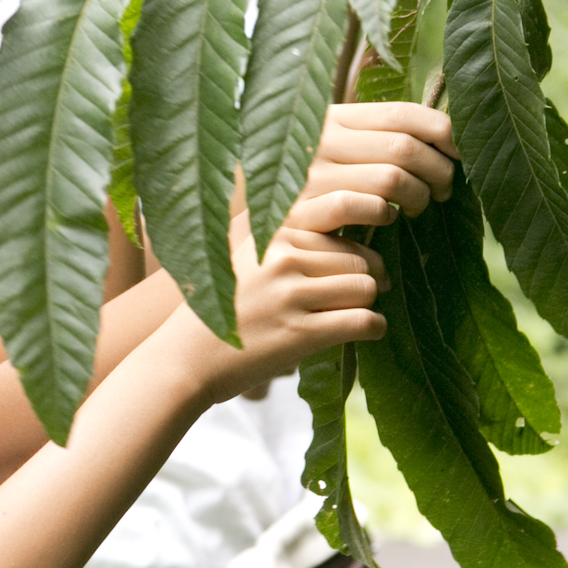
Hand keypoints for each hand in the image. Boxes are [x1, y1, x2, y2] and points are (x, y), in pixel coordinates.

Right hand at [221, 192, 392, 383]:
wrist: (186, 358)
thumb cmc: (222, 307)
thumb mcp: (247, 256)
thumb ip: (290, 237)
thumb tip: (356, 232)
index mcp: (271, 231)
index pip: (341, 208)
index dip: (370, 219)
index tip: (382, 227)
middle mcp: (282, 257)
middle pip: (359, 256)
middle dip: (369, 275)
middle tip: (362, 292)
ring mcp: (290, 294)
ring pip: (366, 287)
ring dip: (368, 303)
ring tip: (353, 313)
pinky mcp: (300, 333)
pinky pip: (364, 321)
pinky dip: (373, 327)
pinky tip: (365, 331)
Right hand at [301, 102, 459, 217]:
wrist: (250, 221)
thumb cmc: (302, 185)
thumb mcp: (327, 147)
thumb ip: (367, 134)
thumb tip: (440, 130)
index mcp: (330, 117)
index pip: (402, 112)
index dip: (442, 131)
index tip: (458, 151)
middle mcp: (317, 143)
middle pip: (404, 148)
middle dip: (438, 170)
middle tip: (443, 188)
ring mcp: (308, 179)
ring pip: (391, 180)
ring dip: (418, 197)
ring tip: (418, 207)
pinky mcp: (303, 213)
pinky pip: (365, 208)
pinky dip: (386, 215)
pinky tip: (386, 220)